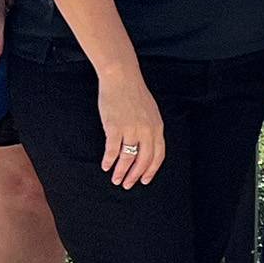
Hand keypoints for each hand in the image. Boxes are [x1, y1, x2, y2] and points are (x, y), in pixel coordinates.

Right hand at [95, 67, 165, 188]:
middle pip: (144, 160)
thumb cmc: (134, 94)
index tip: (145, 180)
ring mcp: (131, 129)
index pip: (158, 155)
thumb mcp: (150, 112)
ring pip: (128, 158)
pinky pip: (113, 150)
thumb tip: (146, 147)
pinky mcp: (115, 127)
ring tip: (115, 179)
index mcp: (157, 127)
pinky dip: (109, 160)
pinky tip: (105, 166)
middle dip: (135, 176)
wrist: (121, 78)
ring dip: (121, 171)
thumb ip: (150, 129)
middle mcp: (146, 131)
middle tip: (127, 185)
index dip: (151, 170)